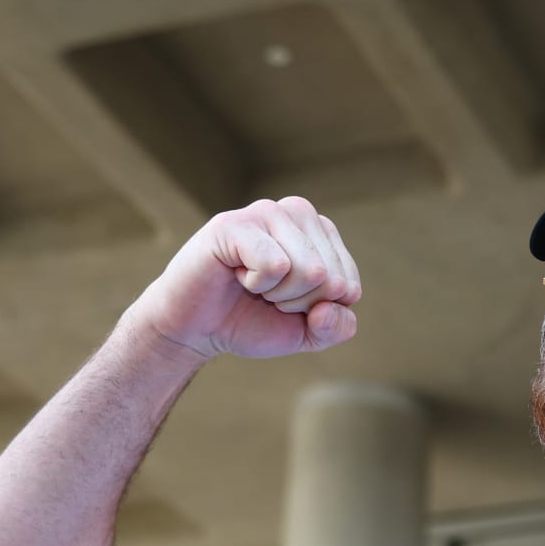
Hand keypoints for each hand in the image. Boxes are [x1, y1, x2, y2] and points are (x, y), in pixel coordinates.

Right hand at [126, 197, 361, 361]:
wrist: (196, 329)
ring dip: (279, 294)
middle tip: (266, 295)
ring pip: (310, 270)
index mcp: (321, 232)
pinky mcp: (233, 223)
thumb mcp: (308, 333)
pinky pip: (276, 264)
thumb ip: (338, 327)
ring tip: (252, 283)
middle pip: (331, 277)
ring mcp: (265, 212)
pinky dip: (257, 284)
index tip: (288, 302)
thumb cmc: (252, 321)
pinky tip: (236, 273)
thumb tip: (332, 307)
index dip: (318, 309)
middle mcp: (297, 213)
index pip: (348, 283)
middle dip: (299, 303)